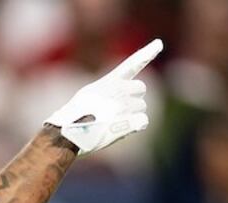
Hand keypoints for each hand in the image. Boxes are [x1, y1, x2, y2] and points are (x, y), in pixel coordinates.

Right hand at [44, 38, 161, 153]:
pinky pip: (143, 121)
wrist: (68, 133)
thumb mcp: (87, 95)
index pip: (132, 64)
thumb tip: (121, 100)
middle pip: (141, 89)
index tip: (159, 44)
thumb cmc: (73, 117)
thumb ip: (107, 91)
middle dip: (133, 98)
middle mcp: (119, 91)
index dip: (147, 53)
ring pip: (142, 107)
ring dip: (131, 114)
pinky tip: (122, 129)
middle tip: (118, 109)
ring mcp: (125, 107)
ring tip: (113, 121)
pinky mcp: (129, 122)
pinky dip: (136, 125)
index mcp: (109, 82)